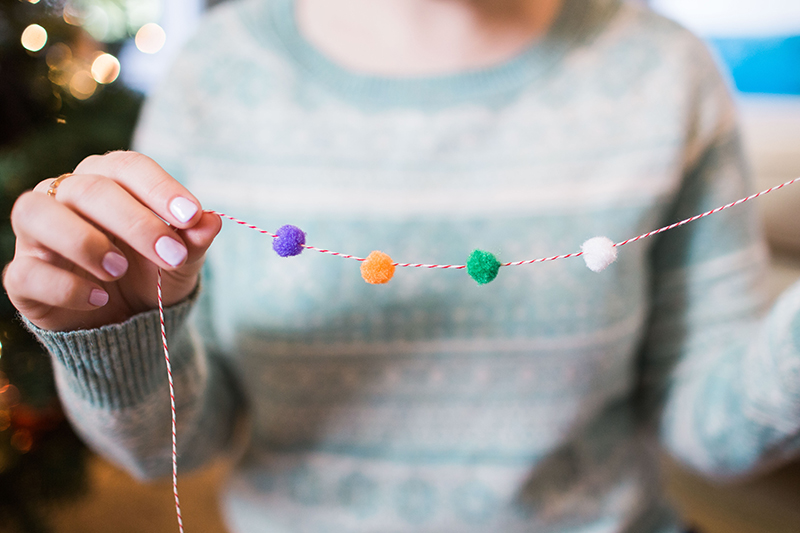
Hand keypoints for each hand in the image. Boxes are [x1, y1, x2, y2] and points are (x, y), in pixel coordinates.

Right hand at [3, 151, 220, 331]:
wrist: (127, 325)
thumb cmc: (152, 275)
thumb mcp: (182, 261)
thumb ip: (194, 241)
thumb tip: (211, 221)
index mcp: (107, 179)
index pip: (127, 166)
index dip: (159, 188)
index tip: (191, 216)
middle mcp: (65, 195)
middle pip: (90, 189)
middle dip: (136, 222)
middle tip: (172, 254)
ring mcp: (37, 234)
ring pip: (38, 213)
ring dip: (85, 242)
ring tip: (120, 270)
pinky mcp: (22, 275)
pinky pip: (27, 271)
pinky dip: (65, 286)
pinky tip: (98, 298)